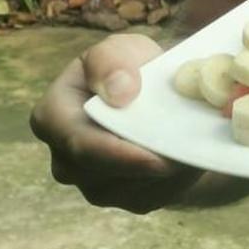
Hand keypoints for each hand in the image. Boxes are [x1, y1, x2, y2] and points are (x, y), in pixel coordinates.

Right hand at [30, 33, 203, 214]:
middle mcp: (65, 160)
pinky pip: (150, 197)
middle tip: (189, 152)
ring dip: (165, 173)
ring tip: (195, 146)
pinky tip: (191, 157)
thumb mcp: (120, 49)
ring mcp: (92, 185)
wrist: (154, 94)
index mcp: (53, 118)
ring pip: (131, 189)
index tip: (154, 155)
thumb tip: (119, 93)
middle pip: (105, 173)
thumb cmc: (128, 67)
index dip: (116, 153)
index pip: (79, 143)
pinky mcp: (123, 199)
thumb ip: (111, 61)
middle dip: (148, 164)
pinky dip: (175, 181)